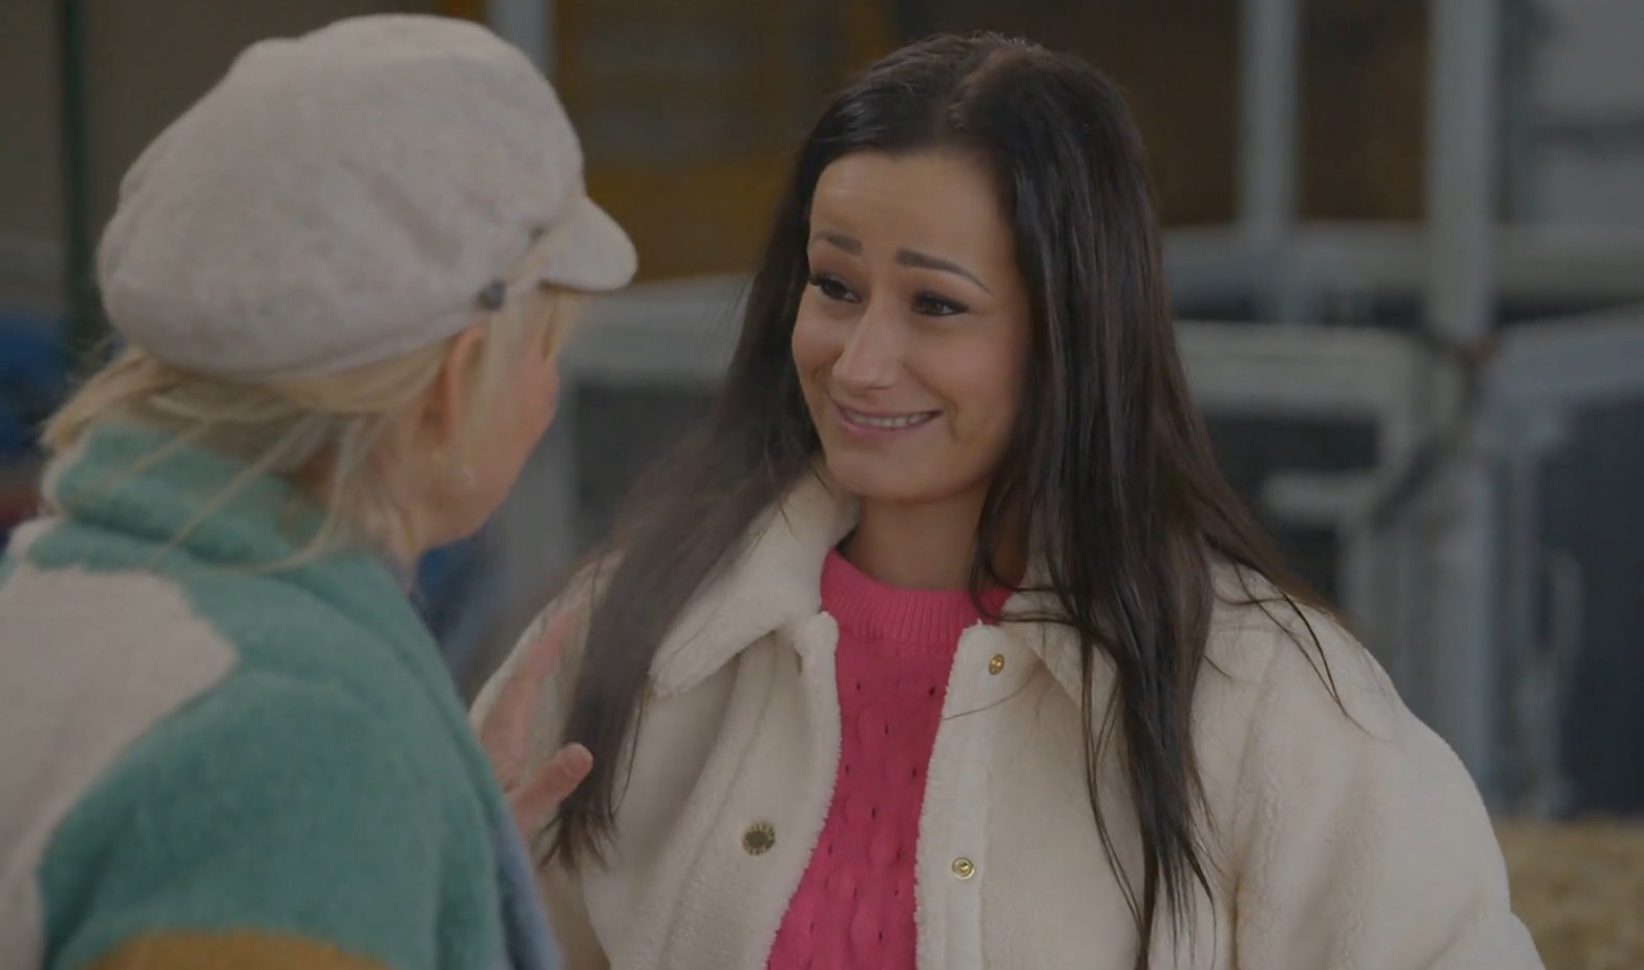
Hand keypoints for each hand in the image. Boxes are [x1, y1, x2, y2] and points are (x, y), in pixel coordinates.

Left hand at [478, 612, 593, 846]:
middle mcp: (489, 737)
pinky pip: (508, 713)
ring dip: (532, 669)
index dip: (547, 648)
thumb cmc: (481, 840)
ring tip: (553, 647)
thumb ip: (550, 783)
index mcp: (499, 739)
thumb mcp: (521, 814)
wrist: (438, 859)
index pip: (525, 682)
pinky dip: (525, 693)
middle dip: (542, 650)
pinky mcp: (485, 763)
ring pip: (509, 696)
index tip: (567, 616)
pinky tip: (527, 699)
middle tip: (567, 620)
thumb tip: (583, 750)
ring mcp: (485, 749)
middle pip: (517, 681)